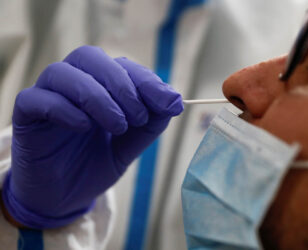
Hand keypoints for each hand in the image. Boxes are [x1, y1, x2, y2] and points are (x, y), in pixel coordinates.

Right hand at [2, 46, 182, 228]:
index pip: (121, 66)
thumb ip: (150, 122)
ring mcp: (47, 97)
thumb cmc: (97, 164)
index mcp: (98, 86)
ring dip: (96, 96)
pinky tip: (84, 127)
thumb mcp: (131, 144)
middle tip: (137, 116)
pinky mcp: (26, 116)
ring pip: (62, 73)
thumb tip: (175, 100)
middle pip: (90, 58)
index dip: (146, 80)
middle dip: (121, 84)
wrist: (66, 196)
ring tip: (117, 126)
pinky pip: (36, 99)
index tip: (169, 103)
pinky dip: (64, 108)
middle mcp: (72, 84)